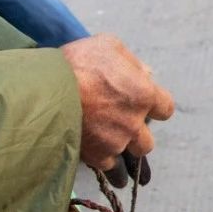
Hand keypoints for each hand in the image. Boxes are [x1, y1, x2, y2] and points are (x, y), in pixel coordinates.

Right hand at [60, 34, 173, 174]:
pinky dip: (103, 159)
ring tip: (106, 141)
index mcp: (144, 95)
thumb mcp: (108, 46)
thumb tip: (145, 73)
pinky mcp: (98, 156)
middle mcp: (135, 123)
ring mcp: (117, 142)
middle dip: (137, 135)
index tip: (144, 106)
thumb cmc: (78, 63)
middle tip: (121, 126)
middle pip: (148, 141)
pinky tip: (95, 152)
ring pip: (129, 154)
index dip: (155, 108)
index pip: (165, 109)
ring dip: (120, 148)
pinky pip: (108, 165)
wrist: (46, 91)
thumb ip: (130, 62)